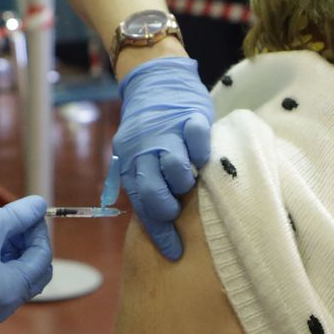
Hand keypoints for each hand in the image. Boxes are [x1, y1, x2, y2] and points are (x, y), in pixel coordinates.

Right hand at [0, 195, 52, 325]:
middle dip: (28, 243)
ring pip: (16, 277)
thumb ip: (14, 217)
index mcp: (11, 290)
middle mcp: (5, 306)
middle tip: (16, 220)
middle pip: (33, 270)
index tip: (29, 211)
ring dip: (13, 251)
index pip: (41, 257)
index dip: (38, 231)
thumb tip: (38, 204)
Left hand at [109, 57, 212, 259]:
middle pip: (152, 189)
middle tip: (179, 210)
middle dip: (167, 207)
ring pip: (173, 167)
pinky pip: (195, 136)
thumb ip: (146, 182)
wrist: (155, 80)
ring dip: (183, 179)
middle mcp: (143, 150)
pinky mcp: (187, 116)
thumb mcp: (140, 155)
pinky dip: (199, 148)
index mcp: (130, 163)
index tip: (175, 252)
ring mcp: (166, 132)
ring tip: (190, 181)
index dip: (159, 232)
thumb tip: (159, 224)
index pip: (142, 206)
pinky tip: (203, 155)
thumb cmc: (152, 129)